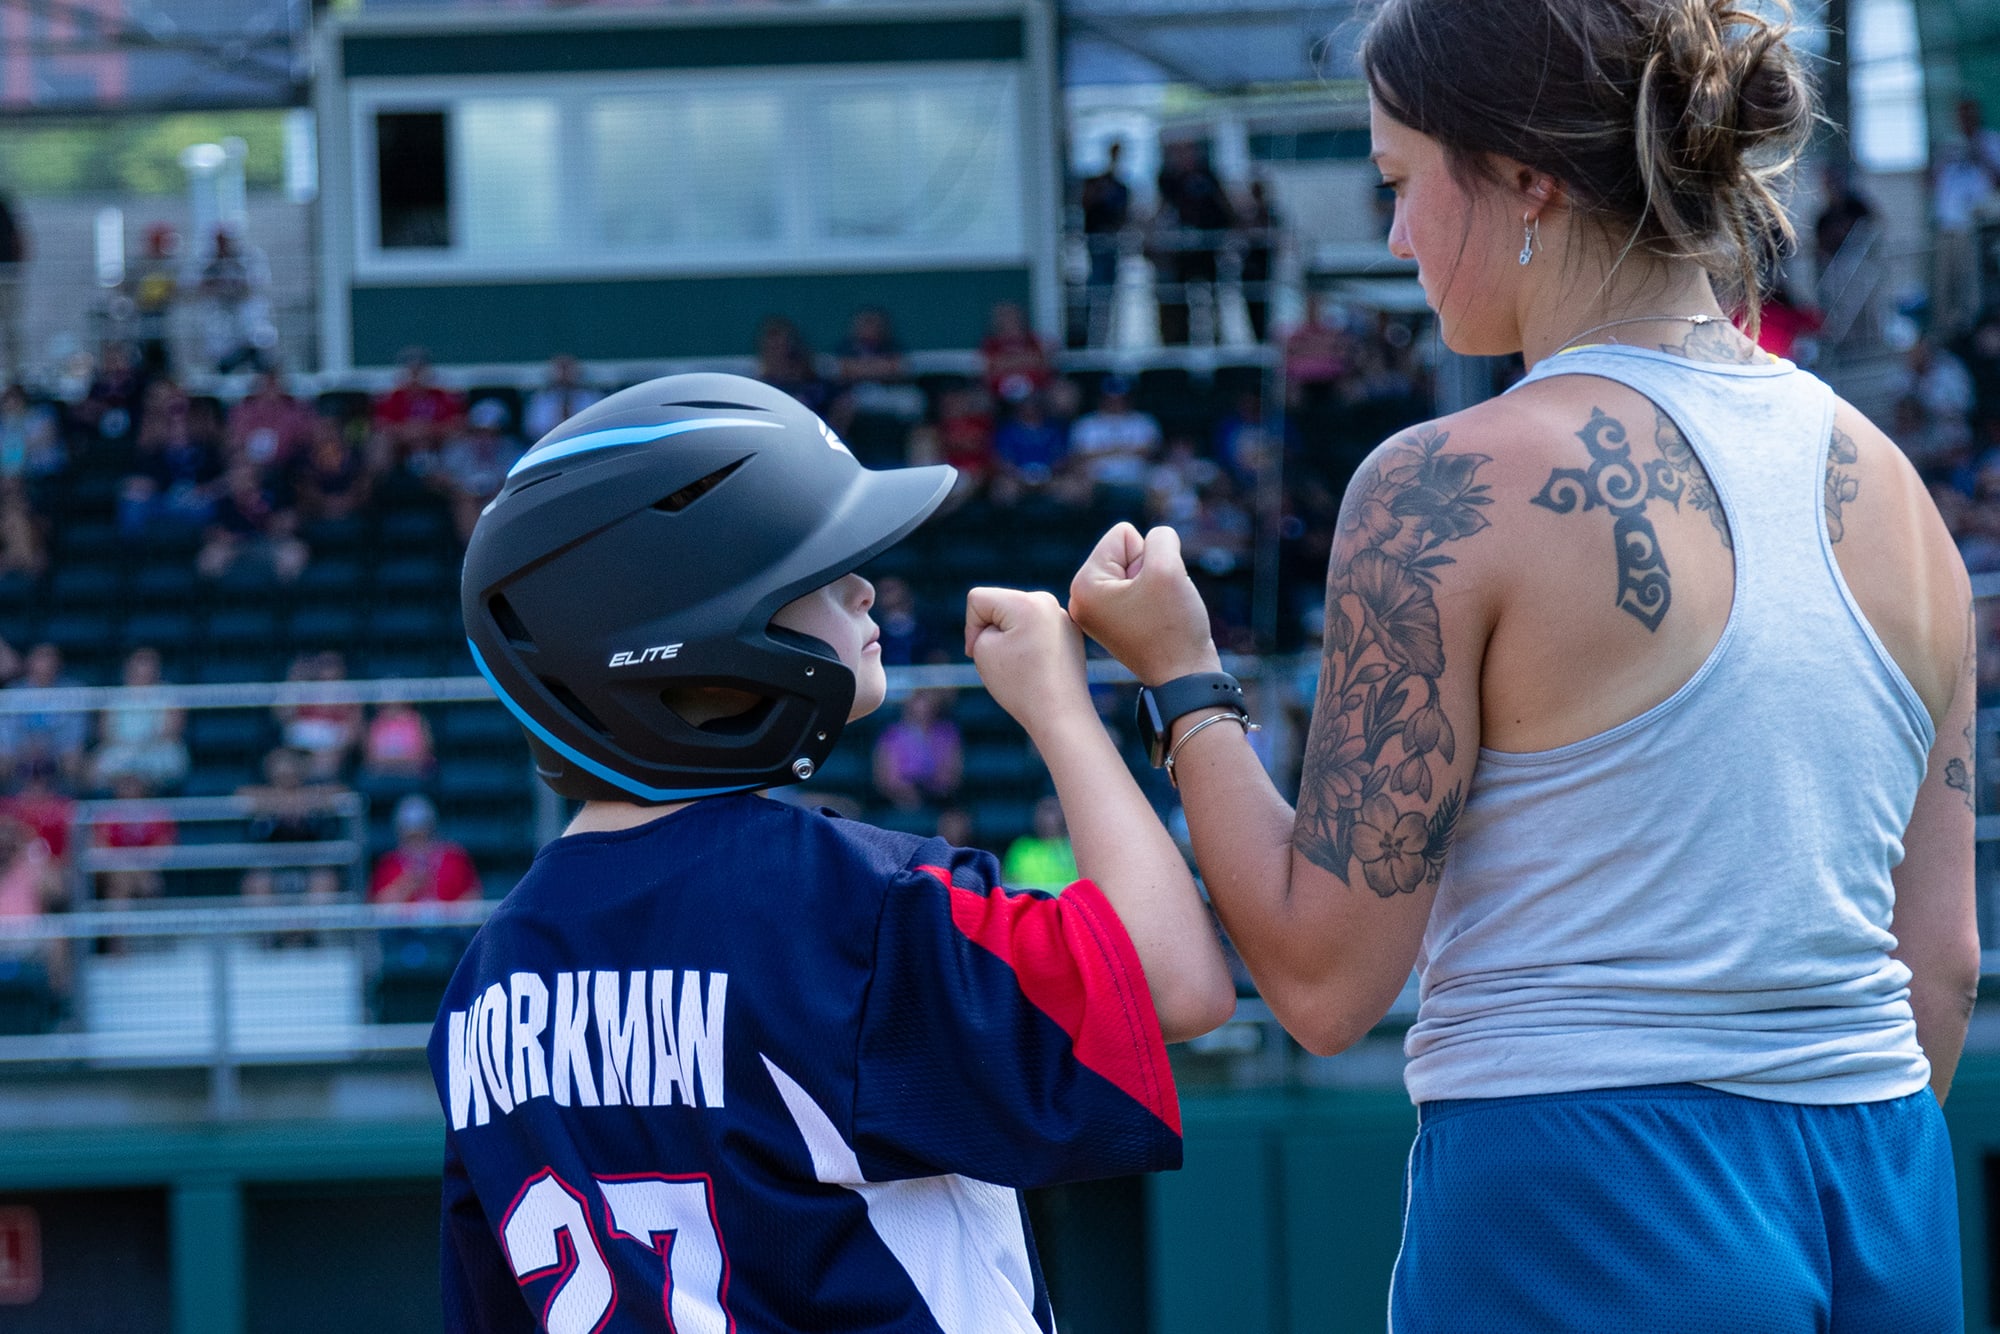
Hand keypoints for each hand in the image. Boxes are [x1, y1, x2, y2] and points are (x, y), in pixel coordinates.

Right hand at [965, 587, 1092, 730]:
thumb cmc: (1019, 685)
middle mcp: (1049, 602)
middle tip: (1008, 664)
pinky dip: (1030, 646)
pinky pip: (1036, 630)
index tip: (981, 656)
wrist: (1060, 716)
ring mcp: (1063, 617)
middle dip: (993, 632)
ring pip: (1017, 619)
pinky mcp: (1071, 633)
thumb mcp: (983, 648)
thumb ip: (986, 622)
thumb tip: (1012, 620)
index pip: (978, 599)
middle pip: (999, 606)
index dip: (971, 629)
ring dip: (1010, 639)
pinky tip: (1038, 669)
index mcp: (1027, 601)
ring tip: (1024, 668)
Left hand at [1068, 523, 1219, 684]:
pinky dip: (1159, 598)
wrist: (1185, 679)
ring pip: (1140, 569)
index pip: (1123, 535)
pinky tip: (1158, 622)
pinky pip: (1144, 588)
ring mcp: (1100, 611)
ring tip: (1158, 615)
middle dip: (1152, 571)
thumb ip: (1160, 537)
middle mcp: (1083, 598)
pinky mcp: (1118, 620)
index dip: (1149, 558)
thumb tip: (1157, 541)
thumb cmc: (1173, 628)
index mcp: (1083, 585)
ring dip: (1158, 585)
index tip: (1150, 594)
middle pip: (1128, 551)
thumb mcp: (1168, 568)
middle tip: (1156, 607)